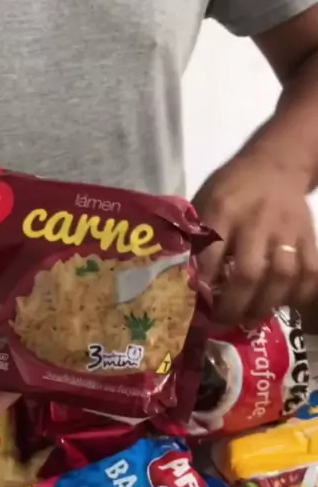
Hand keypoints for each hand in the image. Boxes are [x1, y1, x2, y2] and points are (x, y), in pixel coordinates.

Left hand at [193, 151, 317, 323]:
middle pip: (249, 272)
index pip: (210, 255)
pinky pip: (310, 272)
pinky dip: (298, 295)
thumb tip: (181, 278)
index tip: (195, 308)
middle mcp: (257, 220)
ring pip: (283, 276)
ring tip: (251, 319)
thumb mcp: (205, 200)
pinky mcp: (310, 236)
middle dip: (234, 305)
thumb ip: (196, 235)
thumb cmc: (232, 188)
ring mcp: (287, 229)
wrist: (276, 164)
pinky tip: (281, 305)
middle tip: (223, 322)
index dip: (202, 286)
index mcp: (224, 209)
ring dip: (265, 305)